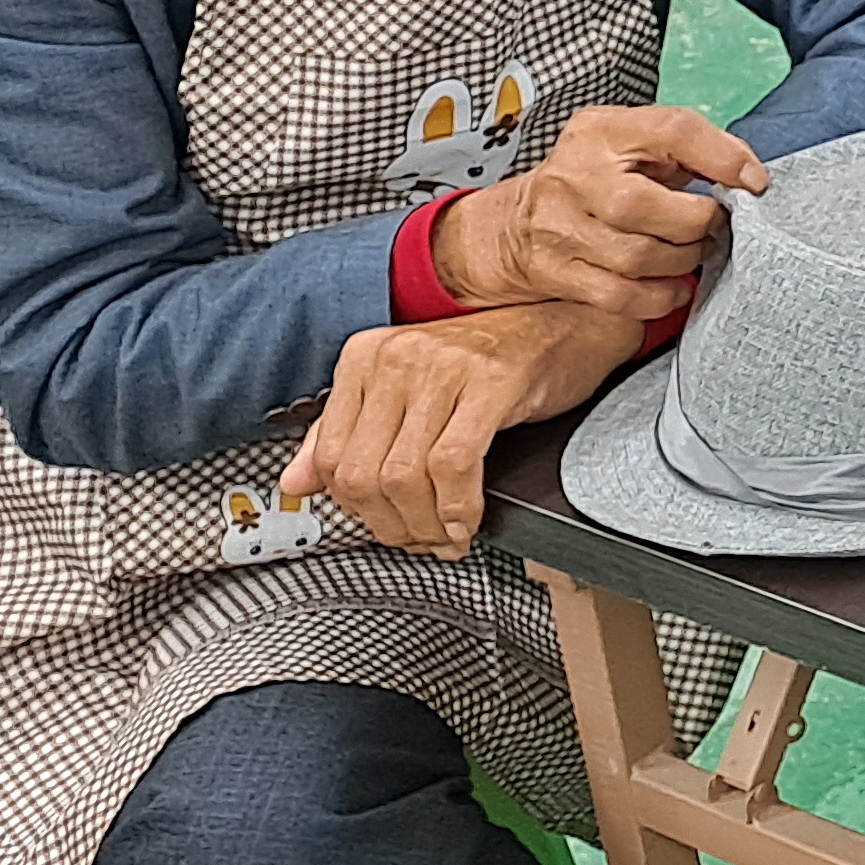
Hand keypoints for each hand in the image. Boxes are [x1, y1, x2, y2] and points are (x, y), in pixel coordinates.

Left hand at [281, 301, 649, 558]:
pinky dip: (458, 506)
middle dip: (392, 525)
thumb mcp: (411, 391)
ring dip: (426, 524)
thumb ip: (348, 433)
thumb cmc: (494, 360)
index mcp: (365, 357)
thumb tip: (295, 481)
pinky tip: (467, 519)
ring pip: (405, 475)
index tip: (388, 527)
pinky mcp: (491, 380)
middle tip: (421, 541)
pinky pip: (454, 464)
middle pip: (365, 473)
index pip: (332, 457)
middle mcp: (397, 357)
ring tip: (447, 535)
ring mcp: (443, 366)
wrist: (569, 324)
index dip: (357, 510)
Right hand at [428, 105, 756, 321]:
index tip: (754, 183)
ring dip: (683, 261)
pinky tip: (674, 286)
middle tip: (714, 226)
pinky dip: (660, 296)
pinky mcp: (556, 272)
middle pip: (650, 207)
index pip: (673, 129)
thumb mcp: (636, 143)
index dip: (723, 158)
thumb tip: (750, 177)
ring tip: (694, 252)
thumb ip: (691, 148)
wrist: (515, 224)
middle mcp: (576, 176)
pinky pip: (621, 296)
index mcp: (603, 131)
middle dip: (698, 224)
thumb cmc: (598, 178)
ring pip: (639, 257)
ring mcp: (559, 227)